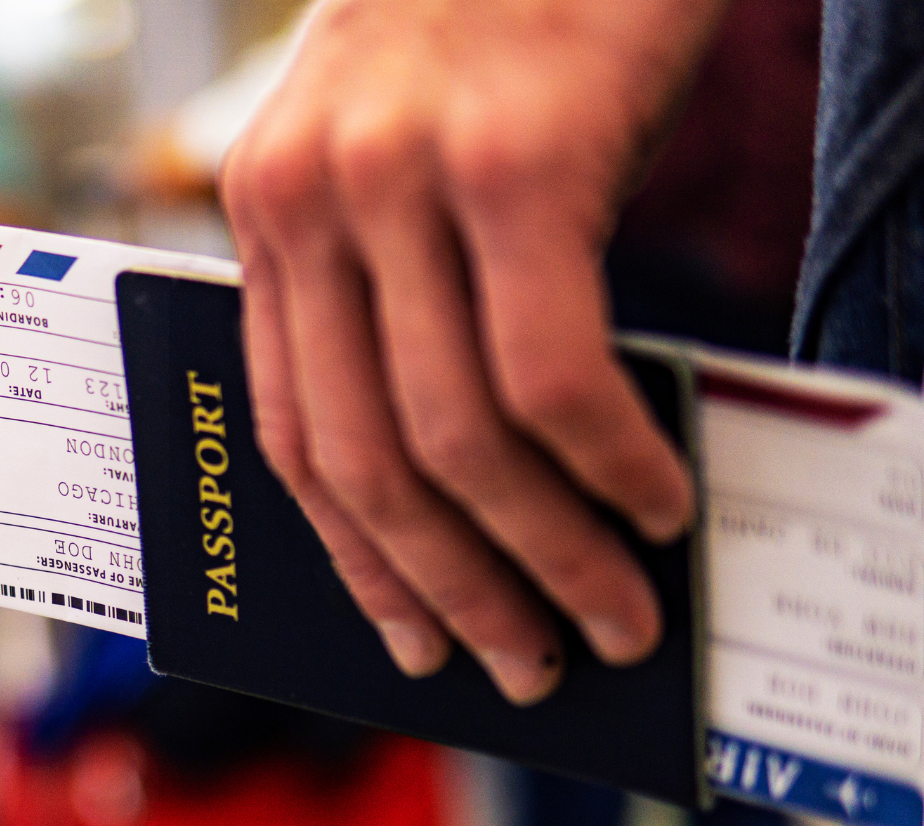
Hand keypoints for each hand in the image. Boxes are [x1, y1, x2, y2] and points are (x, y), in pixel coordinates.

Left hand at [220, 0, 724, 702]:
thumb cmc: (517, 22)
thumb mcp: (417, 153)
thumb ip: (410, 293)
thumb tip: (481, 485)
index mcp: (264, 212)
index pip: (291, 431)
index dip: (355, 559)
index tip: (411, 640)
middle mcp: (307, 200)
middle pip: (365, 460)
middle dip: (453, 590)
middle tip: (529, 664)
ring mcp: (400, 181)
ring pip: (456, 439)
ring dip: (546, 555)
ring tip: (616, 617)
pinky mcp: (514, 163)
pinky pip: (553, 374)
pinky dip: (609, 465)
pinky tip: (658, 506)